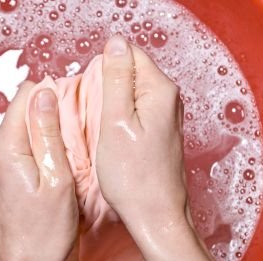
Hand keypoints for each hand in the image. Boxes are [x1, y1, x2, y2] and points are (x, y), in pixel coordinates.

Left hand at [0, 83, 78, 260]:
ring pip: (27, 121)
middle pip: (26, 105)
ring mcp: (0, 158)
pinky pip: (26, 139)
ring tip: (70, 146)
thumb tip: (45, 92)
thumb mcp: (56, 178)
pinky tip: (59, 158)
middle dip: (52, 108)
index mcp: (9, 145)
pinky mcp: (7, 168)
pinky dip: (44, 140)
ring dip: (49, 126)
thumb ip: (48, 132)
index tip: (75, 109)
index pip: (27, 93)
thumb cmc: (44, 230)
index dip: (54, 94)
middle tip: (76, 131)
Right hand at [96, 35, 229, 260]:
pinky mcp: (158, 131)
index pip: (127, 54)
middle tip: (97, 118)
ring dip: (110, 105)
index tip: (95, 97)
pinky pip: (133, 111)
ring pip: (128, 93)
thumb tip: (114, 43)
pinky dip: (117, 119)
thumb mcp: (115, 121)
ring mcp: (165, 115)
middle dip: (106, 88)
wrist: (154, 214)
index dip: (104, 70)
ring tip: (103, 131)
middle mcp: (168, 98)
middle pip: (128, 72)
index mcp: (159, 89)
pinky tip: (111, 139)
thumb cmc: (133, 175)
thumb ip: (115, 79)